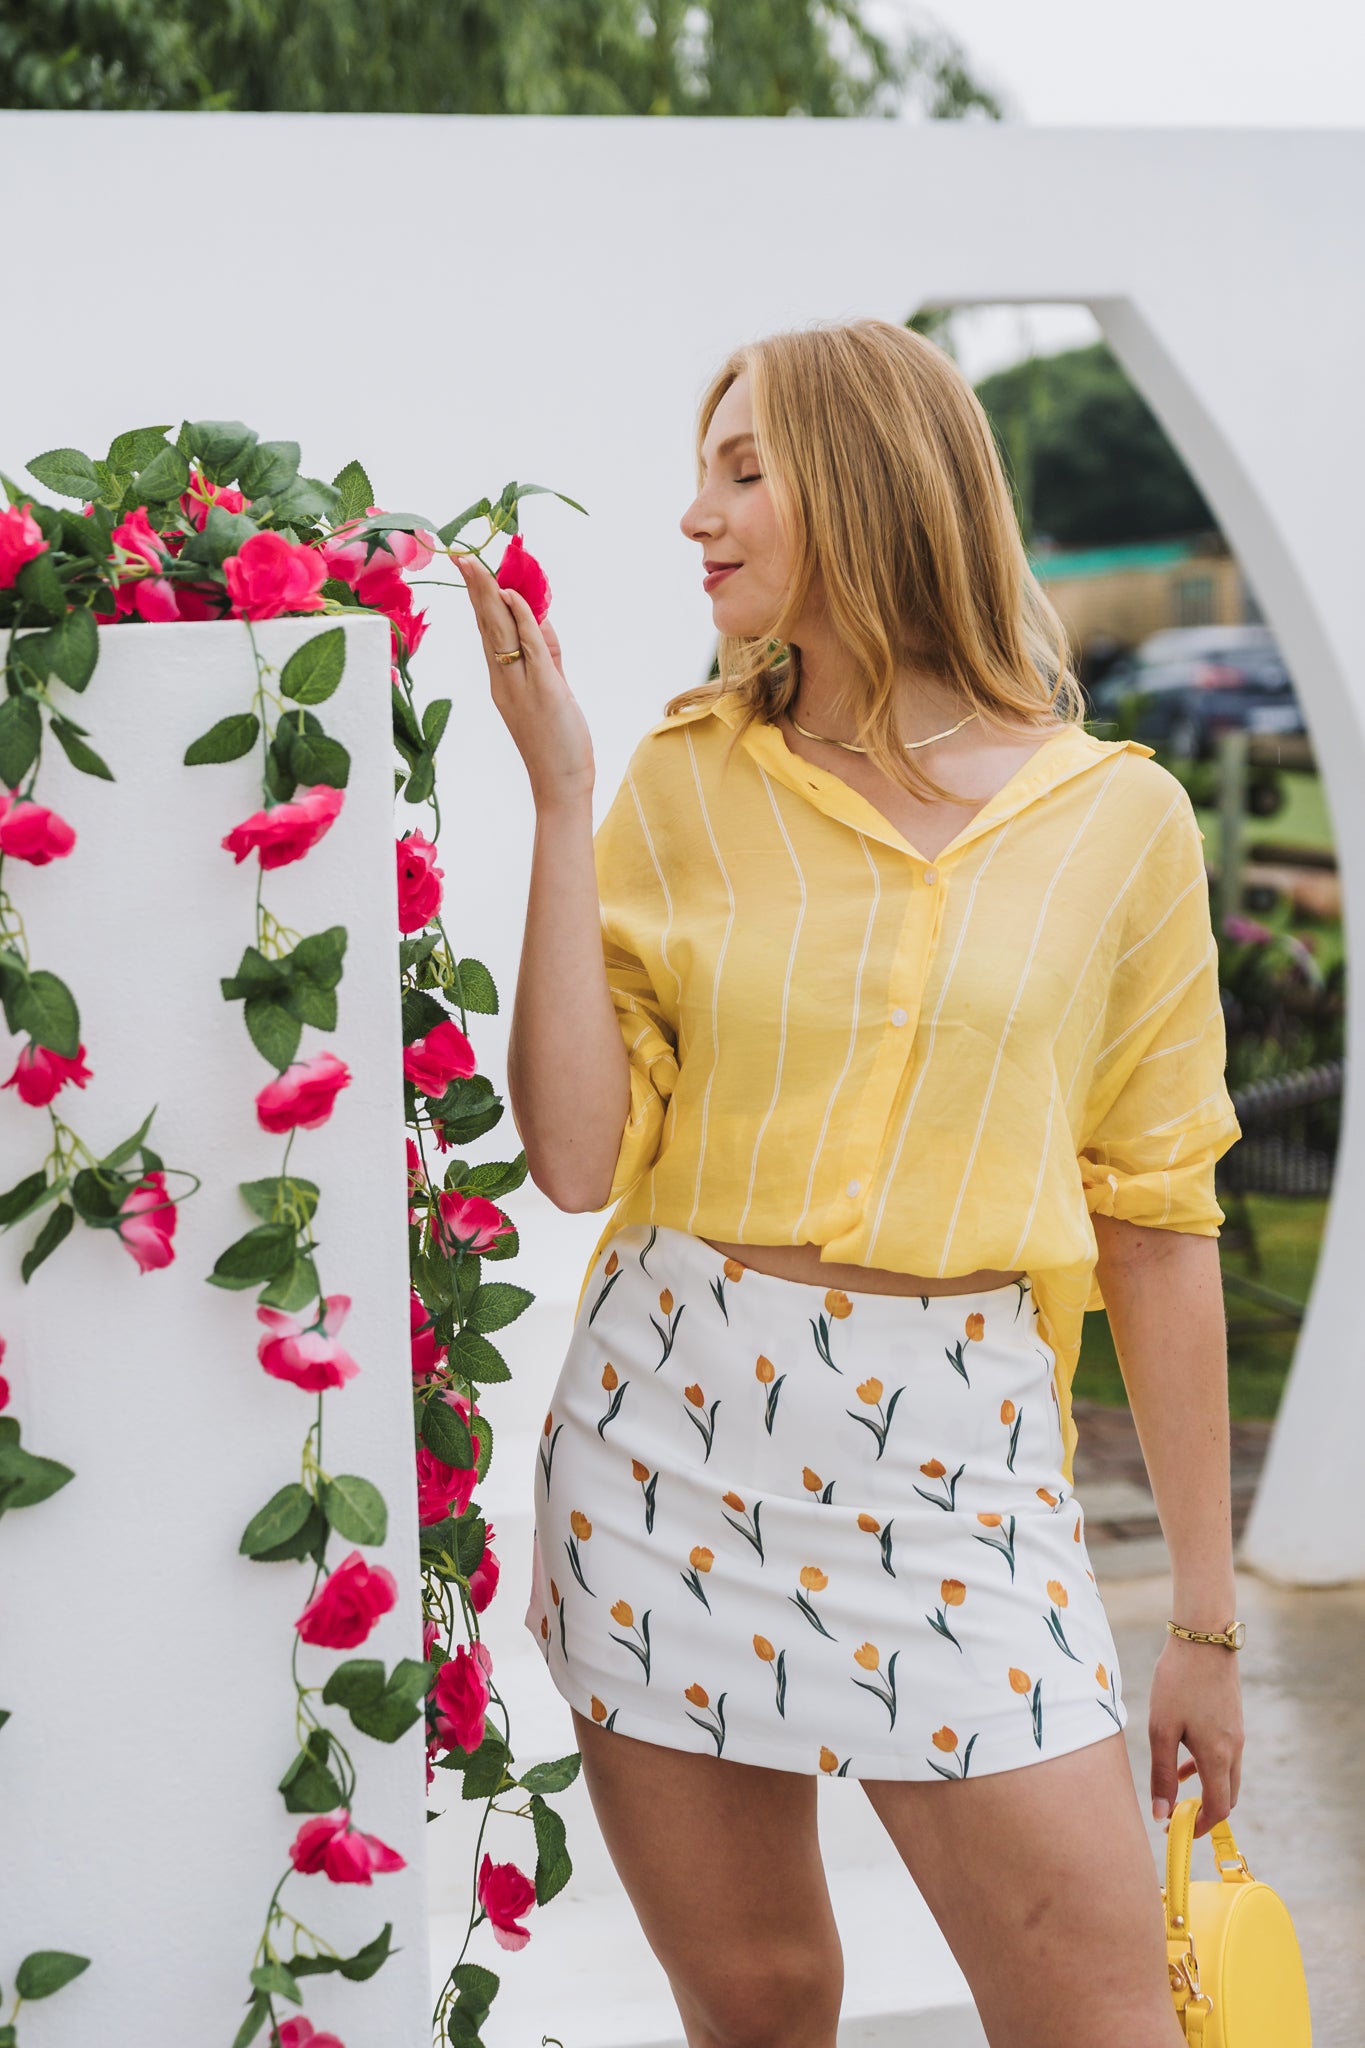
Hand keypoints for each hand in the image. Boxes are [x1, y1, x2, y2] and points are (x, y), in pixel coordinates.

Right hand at [454, 551, 594, 809]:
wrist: (559, 785)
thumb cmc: (555, 743)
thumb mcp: (550, 691)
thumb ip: (547, 655)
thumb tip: (539, 620)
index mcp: (503, 680)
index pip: (488, 630)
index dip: (479, 598)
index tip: (470, 568)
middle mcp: (504, 679)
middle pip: (487, 625)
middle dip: (476, 588)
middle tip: (462, 557)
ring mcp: (521, 684)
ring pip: (501, 631)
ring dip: (489, 595)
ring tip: (476, 566)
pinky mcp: (544, 689)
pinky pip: (530, 647)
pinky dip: (521, 619)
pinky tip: (511, 597)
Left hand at [1149, 1635, 1244, 1837]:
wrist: (1203, 1638)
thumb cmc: (1178, 1682)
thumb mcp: (1161, 1729)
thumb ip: (1162, 1774)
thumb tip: (1162, 1815)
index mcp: (1217, 1757)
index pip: (1219, 1808)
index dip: (1201, 1826)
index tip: (1179, 1830)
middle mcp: (1234, 1749)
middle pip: (1227, 1795)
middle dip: (1205, 1811)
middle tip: (1177, 1814)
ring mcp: (1236, 1732)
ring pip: (1227, 1774)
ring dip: (1206, 1787)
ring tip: (1176, 1787)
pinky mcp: (1233, 1718)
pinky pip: (1225, 1754)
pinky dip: (1208, 1765)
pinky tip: (1185, 1756)